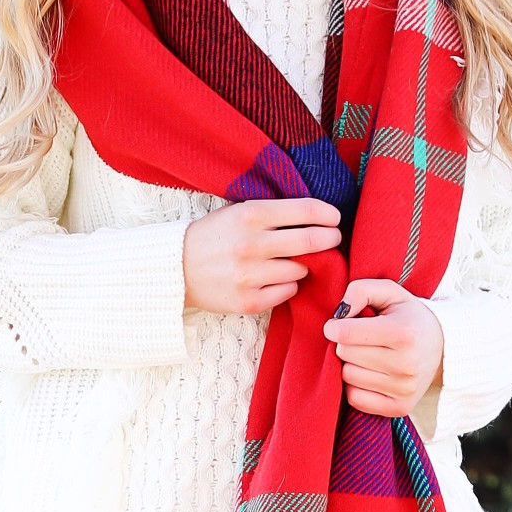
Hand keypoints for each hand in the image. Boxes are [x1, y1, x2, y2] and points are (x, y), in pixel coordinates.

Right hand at [182, 195, 342, 313]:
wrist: (176, 268)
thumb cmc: (213, 237)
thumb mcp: (237, 213)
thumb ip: (272, 214)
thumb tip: (318, 218)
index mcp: (250, 215)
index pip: (304, 210)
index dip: (328, 214)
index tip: (335, 218)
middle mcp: (251, 244)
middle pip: (310, 241)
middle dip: (329, 239)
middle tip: (332, 238)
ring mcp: (250, 275)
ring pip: (300, 270)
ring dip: (301, 266)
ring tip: (286, 262)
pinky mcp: (248, 301)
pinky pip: (288, 292)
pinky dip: (287, 286)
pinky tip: (274, 280)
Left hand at [327, 278, 444, 416]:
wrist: (442, 348)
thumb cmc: (409, 317)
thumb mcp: (390, 292)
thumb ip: (360, 290)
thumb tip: (338, 314)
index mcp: (403, 333)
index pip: (345, 333)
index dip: (334, 326)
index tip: (339, 323)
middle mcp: (405, 364)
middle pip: (344, 354)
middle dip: (345, 343)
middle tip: (362, 339)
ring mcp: (404, 389)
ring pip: (347, 376)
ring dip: (351, 364)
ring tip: (368, 355)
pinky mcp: (400, 408)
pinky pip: (355, 398)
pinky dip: (356, 386)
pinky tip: (370, 374)